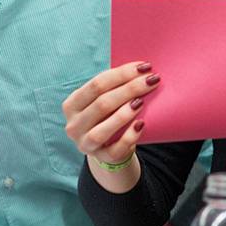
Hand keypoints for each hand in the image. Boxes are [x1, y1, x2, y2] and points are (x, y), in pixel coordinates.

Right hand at [61, 60, 158, 184]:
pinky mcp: (101, 158)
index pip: (96, 85)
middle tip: (152, 80)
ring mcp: (85, 144)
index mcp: (72, 105)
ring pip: (102, 129)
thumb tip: (142, 67)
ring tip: (142, 101)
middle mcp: (74, 125)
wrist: (109, 145)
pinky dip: (129, 137)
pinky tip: (141, 125)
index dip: (121, 74)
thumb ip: (115, 86)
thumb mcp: (104, 99)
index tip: (144, 67)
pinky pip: (116, 149)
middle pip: (102, 104)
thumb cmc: (108, 114)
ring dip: (124, 114)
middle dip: (130, 89)